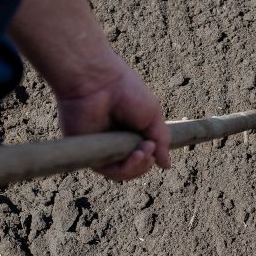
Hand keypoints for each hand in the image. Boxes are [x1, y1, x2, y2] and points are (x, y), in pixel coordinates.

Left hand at [54, 46, 170, 180]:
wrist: (99, 81)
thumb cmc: (126, 91)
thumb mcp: (153, 115)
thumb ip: (161, 141)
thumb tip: (166, 165)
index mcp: (130, 132)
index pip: (143, 156)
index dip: (151, 157)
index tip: (154, 145)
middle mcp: (115, 142)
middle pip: (134, 168)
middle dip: (145, 164)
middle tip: (149, 148)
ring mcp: (102, 148)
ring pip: (122, 173)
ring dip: (137, 167)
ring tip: (143, 153)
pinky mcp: (90, 152)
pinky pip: (108, 171)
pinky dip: (124, 169)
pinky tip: (135, 156)